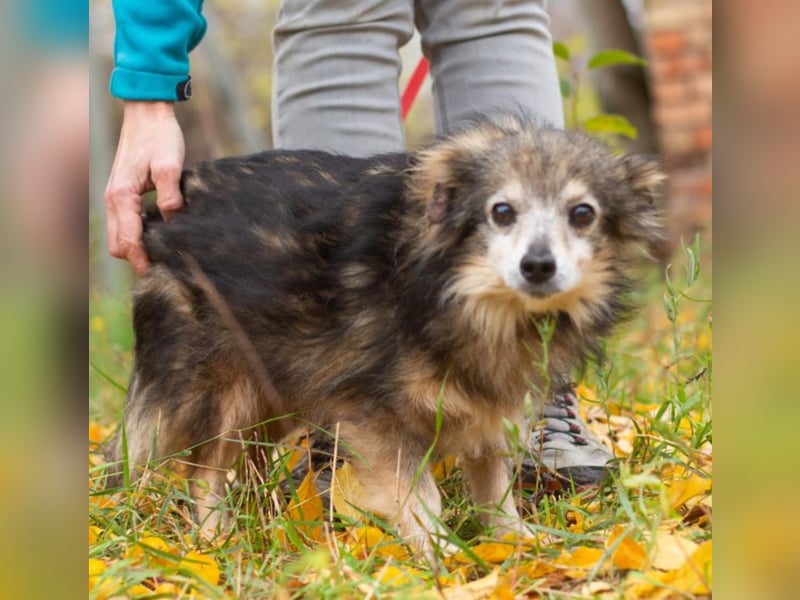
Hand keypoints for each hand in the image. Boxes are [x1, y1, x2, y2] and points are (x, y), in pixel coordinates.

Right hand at [104, 101, 184, 274]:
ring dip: (135, 248)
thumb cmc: (160, 136)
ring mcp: (113, 196)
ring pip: (118, 236)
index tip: (161, 276)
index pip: (129, 242)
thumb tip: (173, 222)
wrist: (147, 112)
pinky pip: (122, 223)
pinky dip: (134, 235)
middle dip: (137, 260)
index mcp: (122, 197)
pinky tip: (156, 234)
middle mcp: (112, 199)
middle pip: (118, 246)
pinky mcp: (120, 192)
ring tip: (162, 255)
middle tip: (165, 268)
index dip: (143, 262)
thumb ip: (170, 197)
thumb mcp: (171, 165)